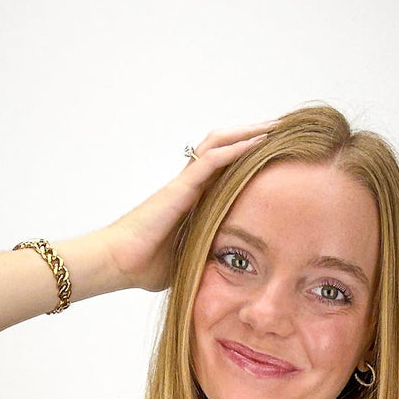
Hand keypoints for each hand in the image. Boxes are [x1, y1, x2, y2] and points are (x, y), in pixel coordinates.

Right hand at [100, 120, 277, 293]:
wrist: (119, 263)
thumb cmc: (145, 265)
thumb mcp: (188, 260)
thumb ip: (207, 254)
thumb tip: (228, 270)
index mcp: (191, 200)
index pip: (221, 169)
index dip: (244, 157)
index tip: (271, 154)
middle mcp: (188, 185)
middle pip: (221, 147)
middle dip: (249, 136)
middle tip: (278, 131)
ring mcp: (184, 184)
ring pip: (218, 145)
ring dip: (246, 133)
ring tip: (274, 128)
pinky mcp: (180, 189)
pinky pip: (212, 160)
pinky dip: (236, 149)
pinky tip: (257, 142)